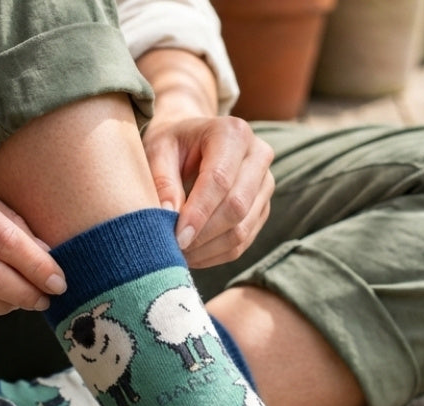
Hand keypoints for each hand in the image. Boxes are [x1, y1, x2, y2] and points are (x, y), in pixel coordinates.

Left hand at [142, 115, 273, 267]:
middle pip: (237, 207)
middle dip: (204, 235)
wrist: (193, 141)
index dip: (198, 213)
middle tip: (174, 250)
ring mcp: (265, 184)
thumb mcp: (158, 151)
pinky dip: (216, 255)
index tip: (177, 237)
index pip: (220, 180)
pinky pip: (243, 242)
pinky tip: (193, 255)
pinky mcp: (262, 209)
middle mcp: (258, 155)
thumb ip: (162, 181)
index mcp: (232, 133)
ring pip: (243, 229)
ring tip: (179, 254)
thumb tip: (167, 215)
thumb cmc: (173, 145)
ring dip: (209, 250)